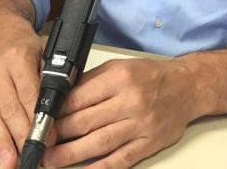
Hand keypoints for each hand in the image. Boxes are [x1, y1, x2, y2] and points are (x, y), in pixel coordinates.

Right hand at [0, 20, 44, 168]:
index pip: (28, 93)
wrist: (0, 37)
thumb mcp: (44, 52)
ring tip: (8, 161)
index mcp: (17, 59)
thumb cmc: (26, 48)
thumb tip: (59, 105)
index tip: (47, 137)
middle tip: (28, 154)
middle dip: (19, 135)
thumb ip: (50, 76)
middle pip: (9, 109)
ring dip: (0, 142)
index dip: (37, 117)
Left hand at [43, 58, 197, 168]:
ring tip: (51, 161)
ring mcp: (139, 124)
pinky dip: (101, 168)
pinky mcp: (148, 143)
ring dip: (71, 154)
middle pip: (85, 121)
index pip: (79, 97)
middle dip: (58, 135)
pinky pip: (121, 159)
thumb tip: (62, 97)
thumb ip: (91, 81)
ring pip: (100, 142)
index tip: (40, 120)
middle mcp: (129, 101)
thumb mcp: (119, 67)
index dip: (56, 112)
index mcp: (119, 78)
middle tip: (39, 144)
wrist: (187, 88)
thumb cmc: (151, 76)